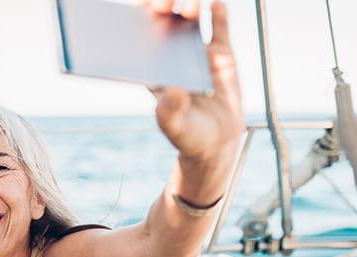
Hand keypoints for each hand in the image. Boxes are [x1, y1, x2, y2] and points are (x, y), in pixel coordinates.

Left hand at [149, 1, 242, 161]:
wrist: (216, 142)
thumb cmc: (187, 134)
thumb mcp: (174, 126)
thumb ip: (170, 111)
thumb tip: (173, 90)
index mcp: (153, 69)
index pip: (138, 39)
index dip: (135, 21)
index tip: (135, 10)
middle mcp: (173, 55)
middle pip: (163, 21)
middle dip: (160, 7)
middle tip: (161, 4)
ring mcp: (197, 52)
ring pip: (190, 20)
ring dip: (188, 7)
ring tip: (188, 7)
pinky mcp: (221, 55)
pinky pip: (219, 29)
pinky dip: (218, 14)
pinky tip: (216, 5)